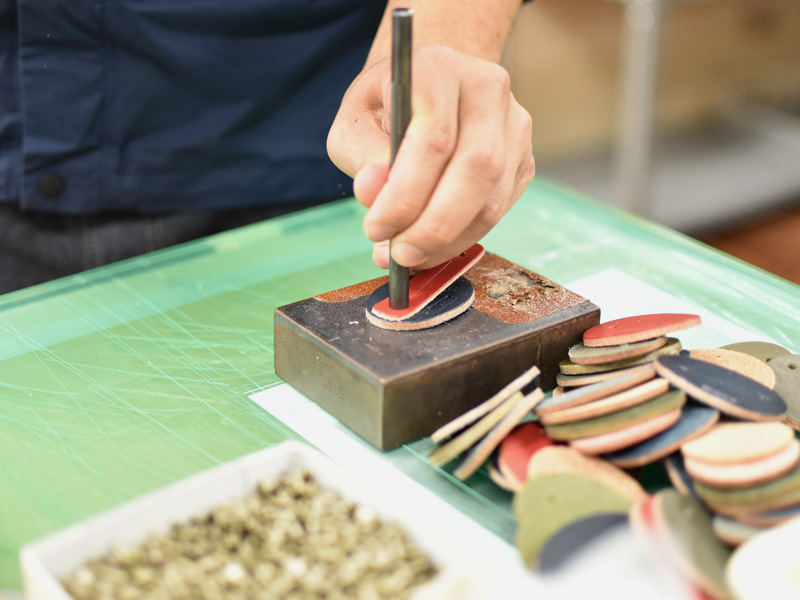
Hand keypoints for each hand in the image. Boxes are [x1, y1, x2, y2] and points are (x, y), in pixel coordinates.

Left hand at [327, 43, 534, 269]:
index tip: (375, 228)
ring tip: (408, 256)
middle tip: (398, 255)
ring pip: (492, 198)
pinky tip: (431, 245)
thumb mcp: (355, 123)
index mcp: (440, 68)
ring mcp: (514, 125)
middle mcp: (487, 89)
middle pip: (476, 168)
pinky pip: (499, 210)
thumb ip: (361, 157)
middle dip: (434, 225)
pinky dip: (463, 237)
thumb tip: (373, 193)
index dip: (404, 193)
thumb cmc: (387, 107)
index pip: (434, 138)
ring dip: (448, 239)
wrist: (430, 87)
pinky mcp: (524, 159)